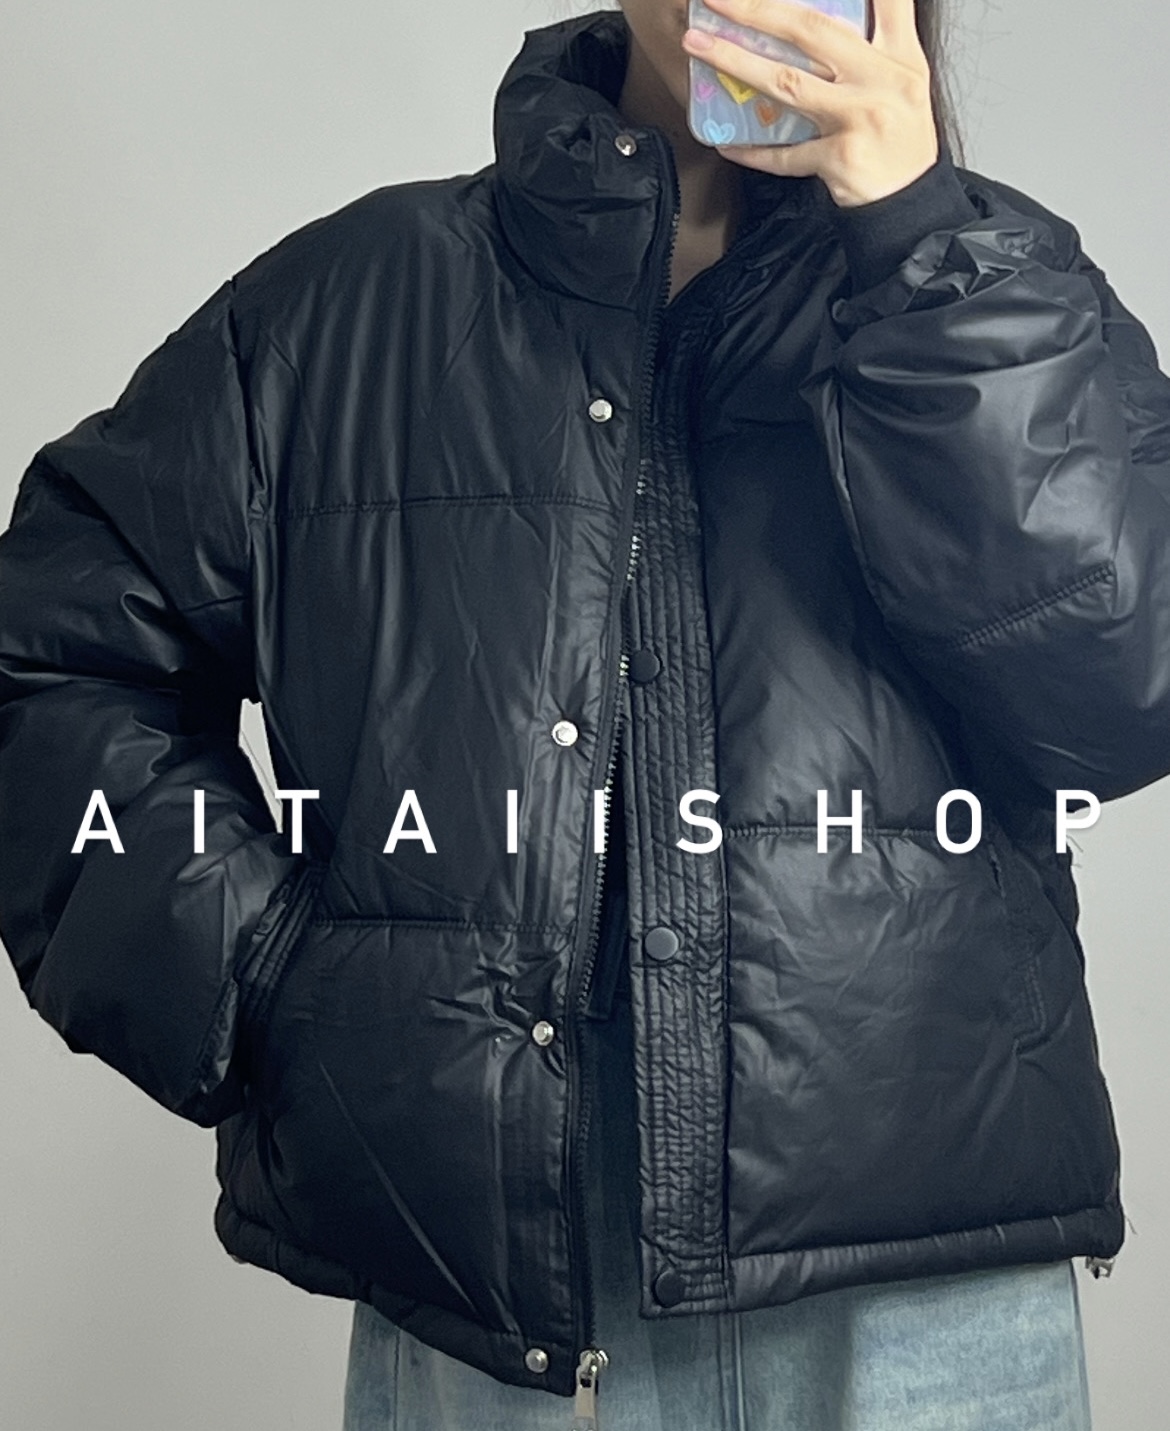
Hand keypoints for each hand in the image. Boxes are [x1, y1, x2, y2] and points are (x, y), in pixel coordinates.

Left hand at [681, 0, 938, 207]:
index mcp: (899, 56)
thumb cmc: (902, 141)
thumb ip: (883, 38)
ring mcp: (860, 118)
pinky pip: (785, 154)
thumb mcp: (906, 81)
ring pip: (788, 82)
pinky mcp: (840, 158)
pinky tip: (725, 143)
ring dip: (736, 62)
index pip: (886, 1)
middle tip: (718, 0)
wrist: (912, 203)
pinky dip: (753, 151)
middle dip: (758, 10)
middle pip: (811, 31)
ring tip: (699, 46)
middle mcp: (881, 80)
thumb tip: (844, 9)